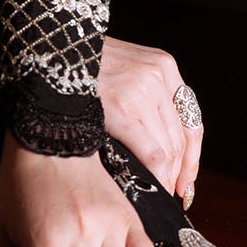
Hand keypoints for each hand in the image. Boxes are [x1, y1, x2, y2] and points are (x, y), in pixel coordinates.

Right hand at [98, 35, 202, 204]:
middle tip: (174, 194)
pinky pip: (152, 154)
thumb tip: (163, 149)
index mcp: (164, 65)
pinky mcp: (122, 108)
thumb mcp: (126, 68)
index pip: (190, 120)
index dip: (192, 156)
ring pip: (169, 149)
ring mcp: (141, 91)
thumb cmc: (84, 66)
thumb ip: (147, 96)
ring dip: (168, 177)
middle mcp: (158, 75)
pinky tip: (153, 187)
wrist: (54, 53)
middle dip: (180, 171)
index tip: (187, 180)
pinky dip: (156, 176)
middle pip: (181, 137)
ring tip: (160, 192)